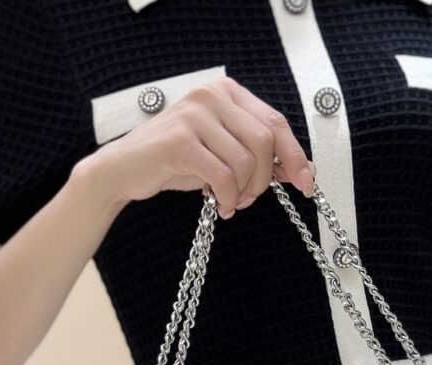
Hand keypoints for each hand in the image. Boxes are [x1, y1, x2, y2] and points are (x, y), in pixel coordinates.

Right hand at [87, 76, 313, 217]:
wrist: (125, 169)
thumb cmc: (177, 161)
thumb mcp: (223, 152)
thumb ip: (257, 154)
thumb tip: (302, 171)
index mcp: (226, 92)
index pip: (275, 123)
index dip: (295, 156)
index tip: (307, 185)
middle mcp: (211, 95)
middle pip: (264, 143)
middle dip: (263, 180)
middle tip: (246, 199)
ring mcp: (194, 115)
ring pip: (245, 162)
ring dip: (242, 192)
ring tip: (229, 202)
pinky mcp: (180, 141)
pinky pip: (223, 176)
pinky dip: (226, 198)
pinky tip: (218, 205)